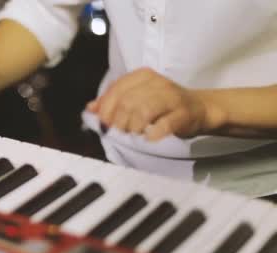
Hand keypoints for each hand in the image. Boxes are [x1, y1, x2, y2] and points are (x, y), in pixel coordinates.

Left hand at [86, 68, 224, 140]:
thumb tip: (91, 108)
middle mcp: (156, 82)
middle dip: (119, 121)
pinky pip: (165, 124)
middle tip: (122, 131)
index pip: (116, 90)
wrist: (200, 107)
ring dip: (134, 127)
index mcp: (142, 76)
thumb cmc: (163, 105)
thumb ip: (113, 102)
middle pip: (127, 102)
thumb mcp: (136, 98)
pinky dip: (154, 133)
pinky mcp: (184, 113)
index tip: (105, 124)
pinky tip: (150, 137)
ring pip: (143, 110)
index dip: (106, 109)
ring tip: (135, 133)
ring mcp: (172, 97)